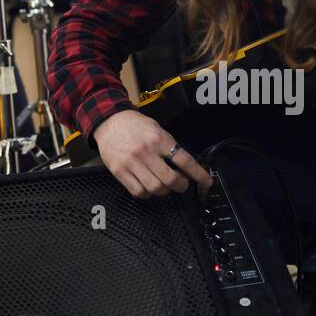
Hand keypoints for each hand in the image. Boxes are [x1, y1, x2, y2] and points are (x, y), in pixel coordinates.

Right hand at [94, 109, 212, 198]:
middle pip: (171, 179)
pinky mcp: (119, 172)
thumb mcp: (157, 129)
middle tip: (181, 183)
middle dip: (181, 185)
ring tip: (163, 184)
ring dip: (164, 190)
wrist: (108, 122)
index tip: (207, 182)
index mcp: (159, 139)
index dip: (199, 175)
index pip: (185, 161)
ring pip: (155, 188)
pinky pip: (138, 191)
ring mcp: (132, 163)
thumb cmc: (135, 125)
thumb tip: (185, 167)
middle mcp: (146, 152)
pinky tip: (147, 186)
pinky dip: (147, 193)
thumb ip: (169, 146)